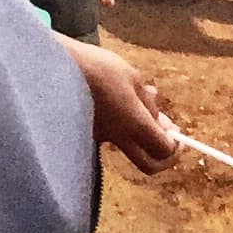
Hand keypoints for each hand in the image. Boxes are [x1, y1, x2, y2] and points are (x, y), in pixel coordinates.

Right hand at [63, 35, 182, 172]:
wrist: (55, 68)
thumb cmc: (97, 66)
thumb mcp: (131, 76)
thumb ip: (147, 100)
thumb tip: (158, 118)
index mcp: (135, 123)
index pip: (164, 149)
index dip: (176, 145)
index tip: (177, 133)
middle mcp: (119, 138)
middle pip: (149, 166)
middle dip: (164, 158)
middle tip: (166, 139)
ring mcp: (102, 138)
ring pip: (130, 150)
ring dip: (141, 138)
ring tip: (139, 108)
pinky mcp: (88, 132)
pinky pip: (113, 136)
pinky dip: (122, 126)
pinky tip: (117, 104)